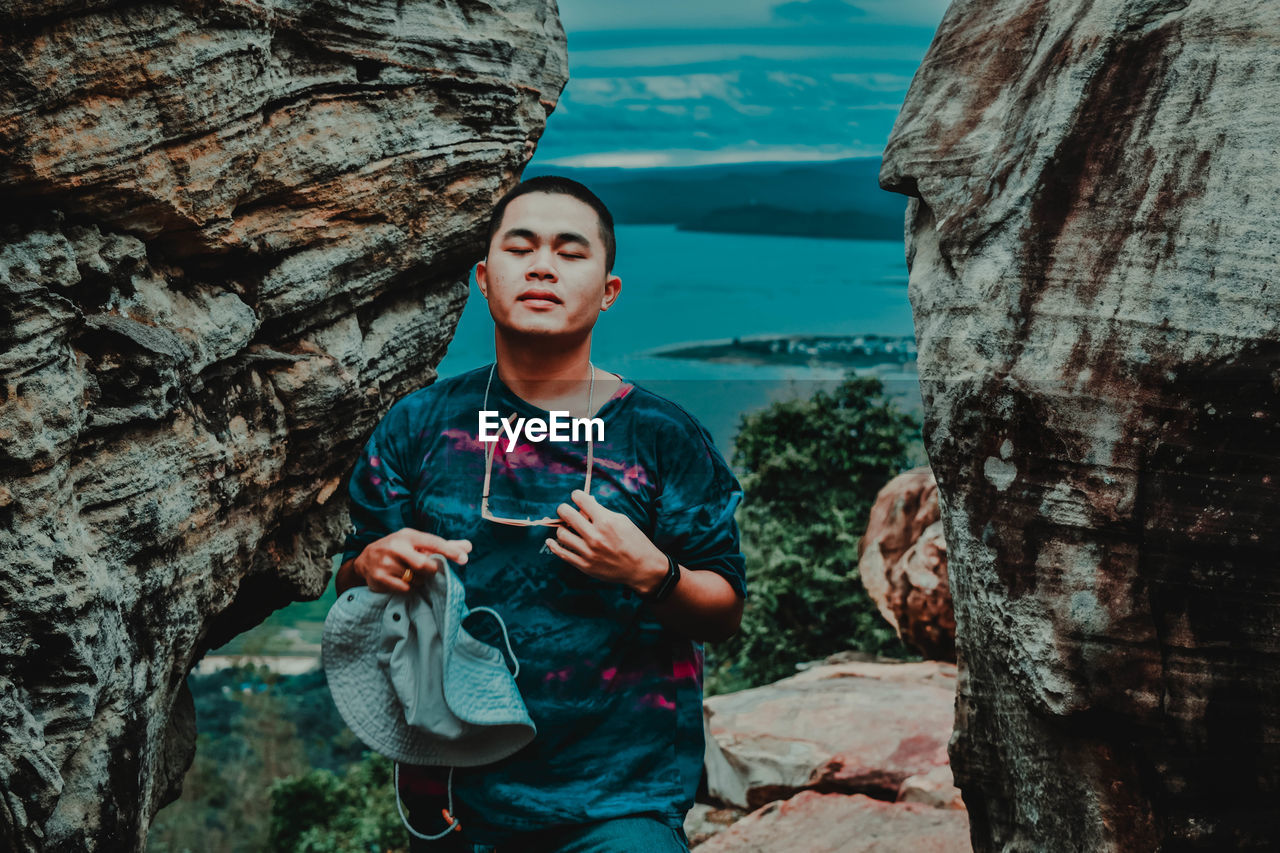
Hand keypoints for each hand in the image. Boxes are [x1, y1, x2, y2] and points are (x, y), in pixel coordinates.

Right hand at [355, 528, 471, 593]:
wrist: (365, 560)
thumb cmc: (399, 550)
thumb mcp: (416, 542)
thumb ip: (442, 545)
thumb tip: (468, 546)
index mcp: (408, 535)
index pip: (433, 542)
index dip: (449, 551)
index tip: (464, 559)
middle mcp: (395, 547)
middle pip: (424, 565)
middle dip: (431, 571)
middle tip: (428, 571)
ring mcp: (386, 563)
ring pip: (416, 579)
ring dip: (418, 580)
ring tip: (410, 574)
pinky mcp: (380, 578)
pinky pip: (405, 588)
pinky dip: (408, 587)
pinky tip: (402, 581)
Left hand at [547, 490, 667, 593]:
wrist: (642, 568)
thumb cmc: (635, 542)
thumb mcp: (623, 521)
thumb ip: (603, 512)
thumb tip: (586, 503)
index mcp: (606, 521)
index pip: (582, 500)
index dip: (577, 495)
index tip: (576, 496)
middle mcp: (595, 536)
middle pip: (566, 514)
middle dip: (564, 509)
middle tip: (565, 510)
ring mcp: (589, 552)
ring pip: (561, 534)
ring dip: (562, 528)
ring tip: (568, 528)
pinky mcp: (585, 565)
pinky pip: (562, 553)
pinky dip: (554, 545)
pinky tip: (551, 541)